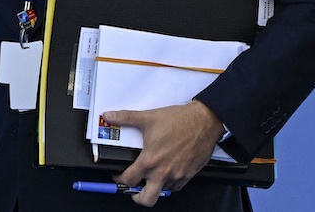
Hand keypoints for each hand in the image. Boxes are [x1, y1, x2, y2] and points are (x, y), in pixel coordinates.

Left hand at [107, 100, 224, 206]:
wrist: (205, 119)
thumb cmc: (180, 120)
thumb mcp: (149, 117)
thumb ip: (126, 117)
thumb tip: (109, 116)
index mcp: (150, 160)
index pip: (128, 180)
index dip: (120, 180)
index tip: (120, 176)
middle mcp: (163, 171)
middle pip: (146, 199)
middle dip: (138, 197)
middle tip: (136, 189)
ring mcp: (177, 174)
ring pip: (162, 191)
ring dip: (156, 186)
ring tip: (154, 176)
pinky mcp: (189, 173)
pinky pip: (178, 186)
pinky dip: (172, 183)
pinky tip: (170, 172)